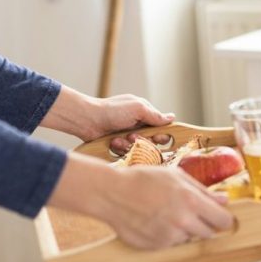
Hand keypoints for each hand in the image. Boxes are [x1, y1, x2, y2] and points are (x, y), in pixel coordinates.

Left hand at [42, 86, 174, 146]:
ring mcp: (128, 136)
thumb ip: (155, 116)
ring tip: (119, 138)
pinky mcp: (118, 145)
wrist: (88, 120)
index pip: (162, 128)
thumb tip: (172, 118)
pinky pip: (126, 153)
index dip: (161, 136)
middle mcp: (138, 125)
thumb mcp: (137, 109)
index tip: (158, 138)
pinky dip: (119, 148)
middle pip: (151, 141)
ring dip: (129, 144)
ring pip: (138, 149)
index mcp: (145, 114)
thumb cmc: (112, 110)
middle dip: (144, 141)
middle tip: (133, 136)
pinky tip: (112, 142)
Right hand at [49, 154, 234, 248]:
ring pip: (189, 239)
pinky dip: (168, 236)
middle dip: (204, 224)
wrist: (112, 194)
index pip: (222, 221)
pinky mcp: (157, 248)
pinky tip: (156, 221)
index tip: (221, 217)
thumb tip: (224, 200)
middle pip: (209, 233)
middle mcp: (183, 222)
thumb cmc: (144, 180)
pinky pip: (172, 244)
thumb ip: (203, 190)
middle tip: (190, 212)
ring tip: (167, 213)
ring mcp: (169, 237)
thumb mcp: (176, 176)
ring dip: (185, 230)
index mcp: (191, 201)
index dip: (223, 218)